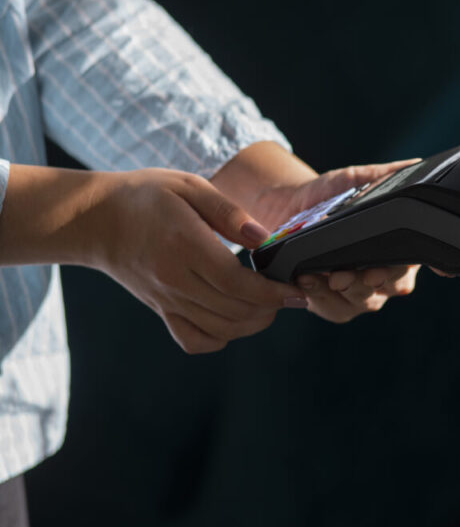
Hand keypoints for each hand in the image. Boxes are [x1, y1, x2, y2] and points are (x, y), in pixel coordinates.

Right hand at [88, 169, 307, 353]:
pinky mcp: (160, 309)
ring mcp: (166, 299)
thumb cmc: (146, 196)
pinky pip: (193, 340)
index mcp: (184, 245)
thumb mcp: (190, 187)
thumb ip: (229, 213)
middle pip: (234, 310)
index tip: (296, 291)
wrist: (95, 219)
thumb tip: (263, 238)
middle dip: (272, 308)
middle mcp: (174, 279)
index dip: (271, 293)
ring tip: (271, 305)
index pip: (235, 283)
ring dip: (253, 323)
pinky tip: (235, 319)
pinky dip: (220, 338)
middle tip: (290, 294)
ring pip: (220, 329)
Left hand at [250, 159, 422, 322]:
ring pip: (365, 301)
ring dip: (350, 290)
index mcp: (400, 248)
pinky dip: (322, 297)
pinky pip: (334, 309)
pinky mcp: (333, 304)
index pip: (418, 259)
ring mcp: (362, 294)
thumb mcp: (358, 179)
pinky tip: (309, 280)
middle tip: (366, 273)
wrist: (287, 209)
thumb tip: (417, 163)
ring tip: (333, 276)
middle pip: (394, 286)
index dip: (424, 264)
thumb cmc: (330, 195)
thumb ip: (387, 174)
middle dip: (379, 279)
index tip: (411, 263)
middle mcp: (386, 275)